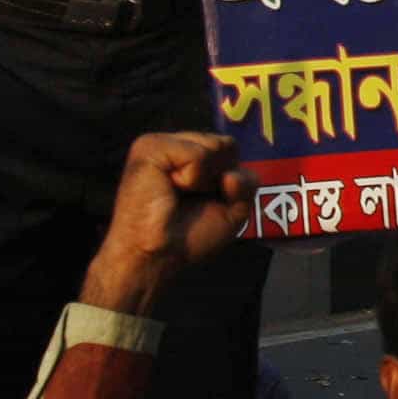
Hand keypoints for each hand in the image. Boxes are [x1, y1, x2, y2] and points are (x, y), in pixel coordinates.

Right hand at [79, 130, 248, 315]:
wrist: (154, 256)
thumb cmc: (187, 237)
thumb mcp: (233, 210)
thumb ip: (247, 184)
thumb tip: (231, 175)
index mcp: (189, 154)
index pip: (231, 148)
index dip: (231, 179)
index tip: (206, 201)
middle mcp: (174, 143)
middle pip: (227, 144)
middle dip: (221, 178)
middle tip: (191, 200)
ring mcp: (160, 142)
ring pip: (215, 146)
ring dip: (206, 181)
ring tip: (178, 195)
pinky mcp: (150, 148)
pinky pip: (197, 155)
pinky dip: (193, 179)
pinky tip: (170, 190)